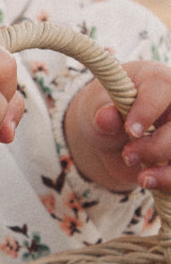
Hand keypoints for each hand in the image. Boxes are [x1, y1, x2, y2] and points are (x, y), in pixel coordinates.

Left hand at [63, 60, 170, 191]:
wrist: (112, 133)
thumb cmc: (109, 111)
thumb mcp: (99, 109)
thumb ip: (103, 114)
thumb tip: (104, 117)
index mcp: (159, 81)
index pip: (164, 87)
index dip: (148, 110)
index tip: (130, 131)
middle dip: (156, 147)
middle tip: (128, 155)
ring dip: (167, 171)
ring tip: (143, 178)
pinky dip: (168, 182)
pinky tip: (151, 182)